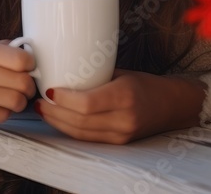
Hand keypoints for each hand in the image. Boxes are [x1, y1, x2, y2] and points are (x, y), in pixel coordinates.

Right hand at [0, 38, 36, 128]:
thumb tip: (28, 51)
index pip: (22, 59)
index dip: (30, 66)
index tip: (26, 69)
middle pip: (23, 82)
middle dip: (28, 87)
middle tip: (23, 88)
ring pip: (15, 100)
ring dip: (19, 103)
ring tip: (12, 99)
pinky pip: (1, 115)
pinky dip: (4, 113)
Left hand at [36, 69, 204, 143]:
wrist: (172, 105)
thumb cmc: (145, 84)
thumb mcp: (121, 73)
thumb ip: (95, 74)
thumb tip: (62, 66)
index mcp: (124, 95)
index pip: (87, 104)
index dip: (63, 100)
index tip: (48, 90)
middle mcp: (123, 118)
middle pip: (80, 121)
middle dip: (54, 113)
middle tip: (38, 101)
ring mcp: (122, 134)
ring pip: (81, 133)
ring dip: (58, 123)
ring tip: (43, 111)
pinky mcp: (119, 142)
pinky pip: (88, 138)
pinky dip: (70, 129)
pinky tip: (59, 120)